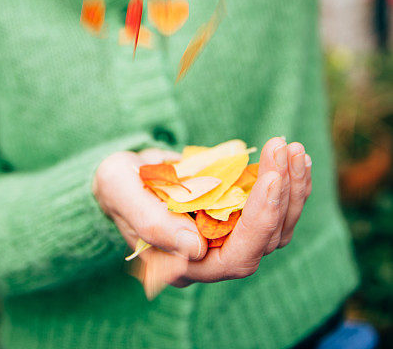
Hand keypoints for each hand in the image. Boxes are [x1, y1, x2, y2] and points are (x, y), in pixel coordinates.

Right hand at [92, 138, 311, 288]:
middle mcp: (212, 260)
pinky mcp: (238, 219)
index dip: (260, 219)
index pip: (237, 256)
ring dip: (292, 187)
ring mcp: (228, 239)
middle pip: (266, 240)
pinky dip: (289, 183)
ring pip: (277, 226)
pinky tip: (294, 158)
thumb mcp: (119, 190)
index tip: (271, 176)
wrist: (124, 176)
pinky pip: (274, 209)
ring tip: (292, 149)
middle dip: (282, 194)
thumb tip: (193, 248)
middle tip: (283, 147)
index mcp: (183, 265)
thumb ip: (150, 221)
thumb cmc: (117, 184)